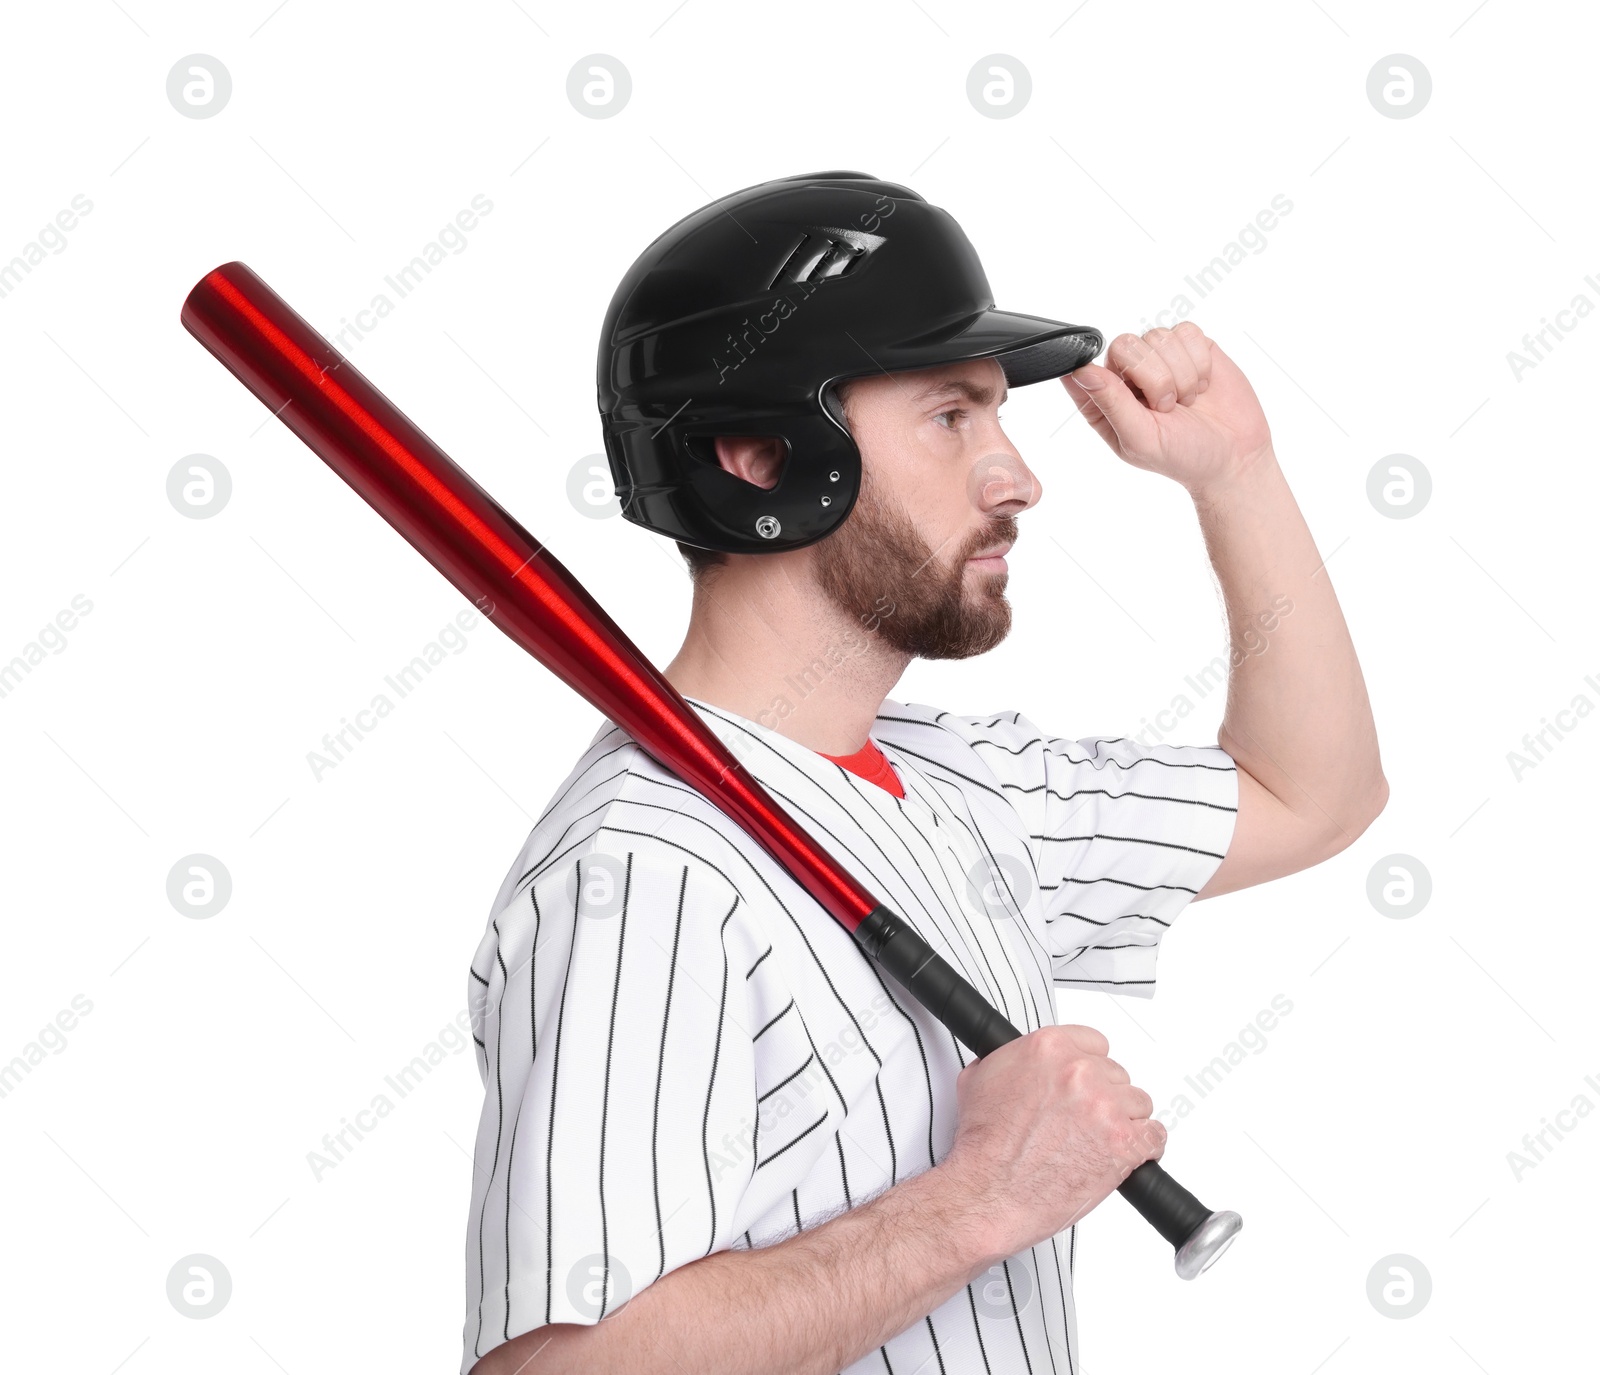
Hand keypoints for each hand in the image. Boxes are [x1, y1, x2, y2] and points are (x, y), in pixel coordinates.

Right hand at [936, 1024, 1163, 1265]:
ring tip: (1103, 1139)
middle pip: (1117, 1074)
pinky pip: (1155, 1135)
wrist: (989, 1191)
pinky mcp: (1124, 1144)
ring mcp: (1105, 1108)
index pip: (1095, 1042)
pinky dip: (1146, 1145)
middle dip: (1103, 1096)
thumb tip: (1017, 1063)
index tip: (1088, 1081)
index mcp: (1049, 1048)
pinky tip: (1130, 1152)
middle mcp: (1080, 1073)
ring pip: (1138, 1103)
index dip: (1090, 1066)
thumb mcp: (979, 1080)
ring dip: (1124, 1120)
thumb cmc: (984, 1145)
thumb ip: (1008, 1062)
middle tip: (1086, 1119)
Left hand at [1062, 323, 1273, 493]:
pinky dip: (1200, 361)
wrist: (1235, 455)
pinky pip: (1187, 332)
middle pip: (1125, 345)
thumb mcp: (1141, 438)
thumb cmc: (1183, 455)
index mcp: (1104, 401)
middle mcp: (1127, 374)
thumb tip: (1081, 371)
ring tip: (1187, 400)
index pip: (1084, 367)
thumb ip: (1111, 403)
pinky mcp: (1190, 345)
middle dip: (1154, 379)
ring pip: (1159, 336)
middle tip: (1168, 407)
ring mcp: (1159, 357)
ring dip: (1181, 374)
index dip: (1105, 373)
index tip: (1127, 391)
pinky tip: (1202, 385)